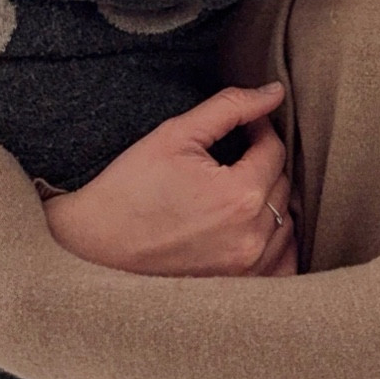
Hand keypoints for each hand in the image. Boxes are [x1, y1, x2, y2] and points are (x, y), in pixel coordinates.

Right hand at [44, 83, 295, 277]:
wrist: (94, 242)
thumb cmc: (129, 186)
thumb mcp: (176, 134)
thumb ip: (230, 107)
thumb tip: (275, 92)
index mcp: (240, 195)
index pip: (275, 150)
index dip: (260, 129)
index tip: (242, 126)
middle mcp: (251, 236)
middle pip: (282, 185)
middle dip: (263, 162)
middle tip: (234, 154)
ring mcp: (246, 267)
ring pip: (285, 222)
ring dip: (271, 200)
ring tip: (237, 188)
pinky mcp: (238, 286)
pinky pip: (282, 263)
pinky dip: (276, 242)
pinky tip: (252, 226)